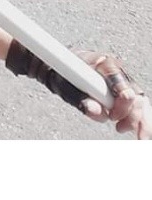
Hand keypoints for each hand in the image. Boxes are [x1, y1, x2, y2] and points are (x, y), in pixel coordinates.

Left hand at [6, 42, 150, 138]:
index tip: (118, 110)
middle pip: (134, 93)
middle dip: (132, 113)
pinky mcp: (122, 91)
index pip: (119, 79)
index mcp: (103, 62)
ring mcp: (121, 81)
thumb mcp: (64, 85)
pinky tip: (136, 132)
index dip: (122, 95)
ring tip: (139, 137)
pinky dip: (137, 120)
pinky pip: (135, 106)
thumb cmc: (62, 73)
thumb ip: (79, 98)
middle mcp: (116, 70)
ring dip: (139, 120)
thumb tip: (94, 110)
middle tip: (120, 127)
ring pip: (139, 101)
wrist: (60, 68)